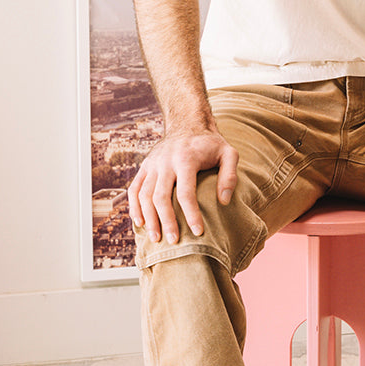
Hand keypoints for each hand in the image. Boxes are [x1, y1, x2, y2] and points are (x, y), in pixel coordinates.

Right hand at [128, 128, 238, 245]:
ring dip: (148, 218)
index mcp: (186, 158)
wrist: (187, 124)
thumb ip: (230, 176)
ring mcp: (152, 164)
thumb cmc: (211, 144)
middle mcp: (165, 161)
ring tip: (156, 238)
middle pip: (160, 196)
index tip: (198, 232)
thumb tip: (224, 201)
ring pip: (144, 195)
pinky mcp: (145, 166)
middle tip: (174, 241)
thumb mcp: (229, 153)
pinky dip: (134, 207)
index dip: (191, 214)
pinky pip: (134, 189)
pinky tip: (140, 223)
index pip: (186, 192)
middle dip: (166, 221)